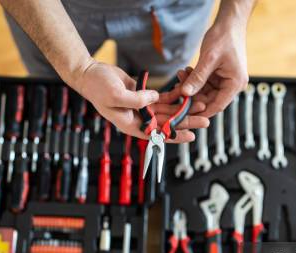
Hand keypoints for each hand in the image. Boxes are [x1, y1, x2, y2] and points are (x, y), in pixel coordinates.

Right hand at [72, 60, 207, 141]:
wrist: (90, 73)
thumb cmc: (98, 87)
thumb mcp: (116, 95)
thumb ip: (136, 99)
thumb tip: (154, 99)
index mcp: (131, 124)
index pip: (157, 134)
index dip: (175, 136)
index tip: (191, 136)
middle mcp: (139, 119)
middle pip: (167, 123)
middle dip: (186, 121)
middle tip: (205, 120)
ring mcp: (143, 107)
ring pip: (168, 110)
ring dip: (184, 108)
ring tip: (201, 104)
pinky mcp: (144, 96)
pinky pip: (163, 98)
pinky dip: (175, 95)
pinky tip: (187, 93)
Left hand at [180, 19, 248, 116]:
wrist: (230, 22)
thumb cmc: (224, 37)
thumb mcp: (209, 58)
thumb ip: (197, 77)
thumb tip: (185, 93)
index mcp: (235, 84)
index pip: (217, 106)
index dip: (200, 112)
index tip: (184, 113)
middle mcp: (232, 85)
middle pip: (210, 100)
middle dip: (192, 95)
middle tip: (177, 88)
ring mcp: (226, 81)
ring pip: (205, 92)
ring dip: (192, 86)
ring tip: (181, 74)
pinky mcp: (220, 76)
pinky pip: (205, 84)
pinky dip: (195, 79)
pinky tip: (186, 72)